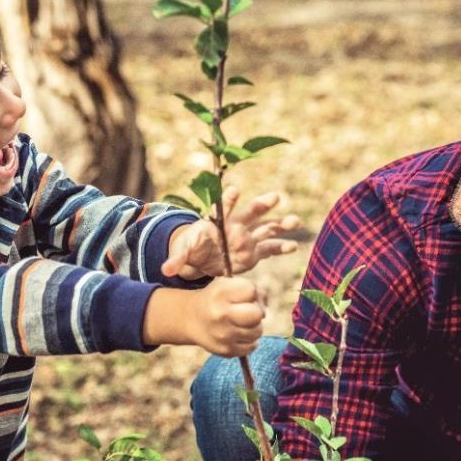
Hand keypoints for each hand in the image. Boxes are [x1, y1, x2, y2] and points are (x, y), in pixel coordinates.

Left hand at [162, 190, 299, 279]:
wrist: (203, 259)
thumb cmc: (193, 250)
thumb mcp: (183, 255)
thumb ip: (177, 260)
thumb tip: (166, 270)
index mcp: (218, 222)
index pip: (223, 207)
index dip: (229, 199)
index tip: (235, 190)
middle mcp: (236, 226)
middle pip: (251, 213)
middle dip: (262, 205)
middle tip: (275, 197)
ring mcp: (247, 239)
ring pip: (266, 228)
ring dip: (280, 224)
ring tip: (294, 221)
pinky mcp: (254, 253)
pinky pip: (269, 249)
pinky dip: (281, 247)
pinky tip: (293, 245)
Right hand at [188, 276, 264, 356]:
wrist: (191, 320)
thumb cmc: (216, 299)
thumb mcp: (227, 285)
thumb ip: (251, 289)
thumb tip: (264, 305)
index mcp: (220, 294)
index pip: (251, 291)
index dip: (251, 293)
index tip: (242, 297)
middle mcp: (221, 314)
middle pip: (257, 314)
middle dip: (256, 312)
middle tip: (247, 312)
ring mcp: (223, 334)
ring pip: (258, 331)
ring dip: (254, 327)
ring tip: (241, 323)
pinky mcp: (226, 350)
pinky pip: (252, 346)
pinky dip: (249, 341)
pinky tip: (238, 334)